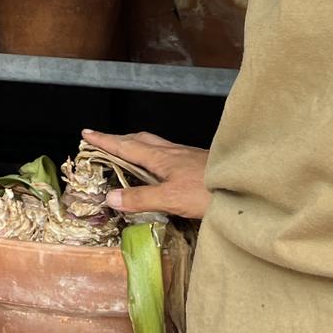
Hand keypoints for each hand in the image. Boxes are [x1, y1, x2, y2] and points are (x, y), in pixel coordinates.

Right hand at [81, 129, 211, 219]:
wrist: (245, 189)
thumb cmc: (208, 192)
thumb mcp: (170, 199)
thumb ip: (140, 198)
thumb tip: (109, 197)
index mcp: (161, 158)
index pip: (126, 146)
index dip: (106, 140)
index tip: (87, 133)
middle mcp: (172, 152)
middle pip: (141, 139)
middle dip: (120, 138)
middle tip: (105, 140)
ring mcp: (187, 156)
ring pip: (156, 145)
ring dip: (138, 145)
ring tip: (130, 150)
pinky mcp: (198, 164)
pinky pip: (169, 153)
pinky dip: (155, 154)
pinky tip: (163, 166)